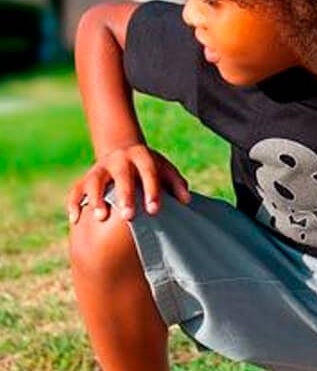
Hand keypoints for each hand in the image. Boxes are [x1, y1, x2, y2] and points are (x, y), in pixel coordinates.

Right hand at [67, 144, 190, 222]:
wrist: (123, 151)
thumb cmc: (150, 168)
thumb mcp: (165, 170)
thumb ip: (176, 183)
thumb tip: (186, 200)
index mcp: (142, 157)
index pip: (148, 173)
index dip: (151, 191)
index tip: (154, 211)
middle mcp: (119, 160)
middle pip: (121, 177)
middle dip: (124, 196)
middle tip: (128, 217)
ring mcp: (100, 168)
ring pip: (94, 181)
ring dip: (96, 198)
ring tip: (101, 218)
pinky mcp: (85, 177)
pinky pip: (75, 190)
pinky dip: (74, 203)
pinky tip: (75, 219)